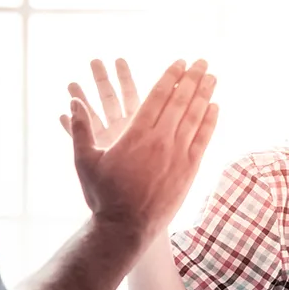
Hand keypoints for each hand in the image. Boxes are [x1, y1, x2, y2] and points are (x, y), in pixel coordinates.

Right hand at [67, 59, 218, 242]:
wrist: (126, 227)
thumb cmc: (102, 195)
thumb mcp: (84, 161)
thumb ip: (79, 130)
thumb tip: (73, 103)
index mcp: (135, 134)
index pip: (157, 96)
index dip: (170, 76)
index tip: (180, 62)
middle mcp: (160, 140)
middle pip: (180, 101)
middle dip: (192, 78)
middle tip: (202, 62)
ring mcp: (177, 155)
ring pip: (194, 117)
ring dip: (204, 94)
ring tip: (212, 77)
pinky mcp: (189, 170)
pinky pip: (202, 139)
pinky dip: (209, 121)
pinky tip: (215, 107)